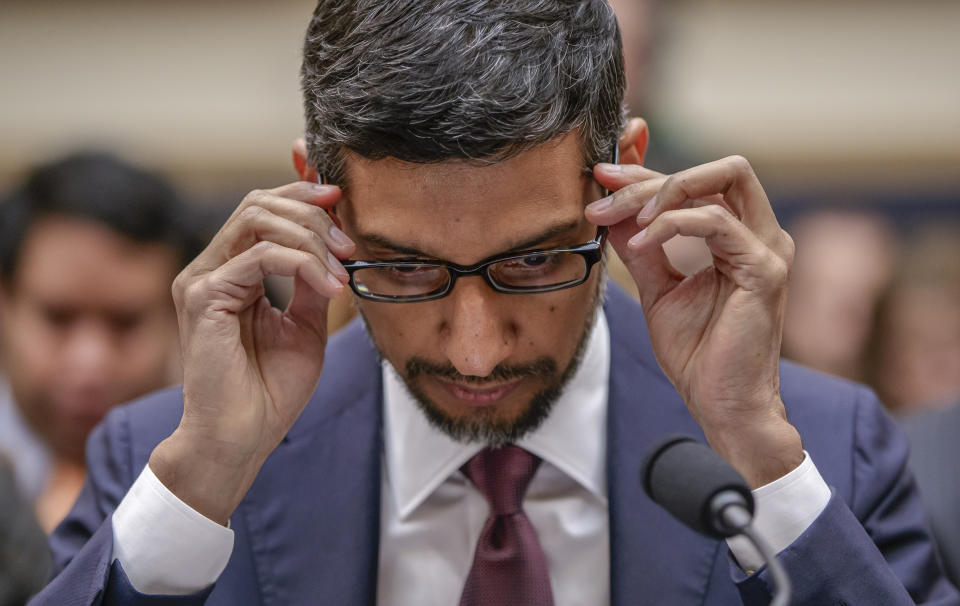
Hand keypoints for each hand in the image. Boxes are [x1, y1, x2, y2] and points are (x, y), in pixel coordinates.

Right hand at [149, 182, 353, 522]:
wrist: (240, 439)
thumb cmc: (270, 391)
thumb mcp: (305, 327)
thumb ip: (314, 284)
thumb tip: (338, 248)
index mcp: (230, 273)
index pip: (260, 210)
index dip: (300, 194)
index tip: (341, 199)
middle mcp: (210, 270)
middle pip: (259, 204)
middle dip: (312, 213)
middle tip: (349, 243)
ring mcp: (201, 280)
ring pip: (258, 219)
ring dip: (311, 237)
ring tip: (340, 269)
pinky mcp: (204, 297)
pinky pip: (261, 257)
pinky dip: (303, 264)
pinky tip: (328, 287)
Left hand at [587, 156, 802, 487]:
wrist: (722, 405)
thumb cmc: (698, 354)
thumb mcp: (657, 289)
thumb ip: (642, 248)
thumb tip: (613, 211)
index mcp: (739, 237)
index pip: (697, 183)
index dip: (648, 171)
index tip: (601, 174)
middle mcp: (760, 235)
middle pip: (715, 169)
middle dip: (651, 175)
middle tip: (602, 193)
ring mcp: (768, 249)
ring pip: (718, 182)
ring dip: (658, 193)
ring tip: (615, 218)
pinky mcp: (765, 270)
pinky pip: (716, 222)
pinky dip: (672, 223)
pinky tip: (641, 241)